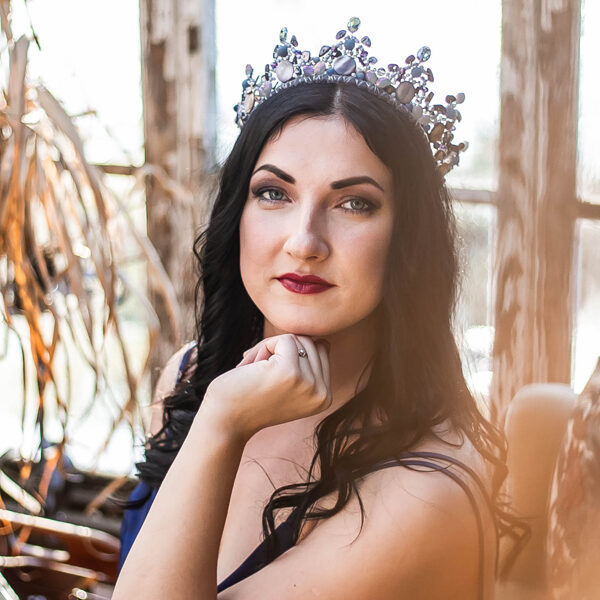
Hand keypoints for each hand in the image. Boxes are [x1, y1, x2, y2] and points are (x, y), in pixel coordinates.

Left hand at [199, 334, 330, 441]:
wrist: (224, 422)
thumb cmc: (251, 400)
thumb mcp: (289, 388)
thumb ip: (308, 370)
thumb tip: (324, 342)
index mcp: (324, 397)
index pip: (320, 352)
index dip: (293, 354)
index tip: (271, 374)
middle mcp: (322, 393)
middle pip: (311, 343)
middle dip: (281, 349)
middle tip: (258, 372)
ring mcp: (308, 383)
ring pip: (297, 339)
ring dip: (270, 348)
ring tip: (255, 372)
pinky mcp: (290, 372)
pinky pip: (283, 339)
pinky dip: (262, 347)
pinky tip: (250, 368)